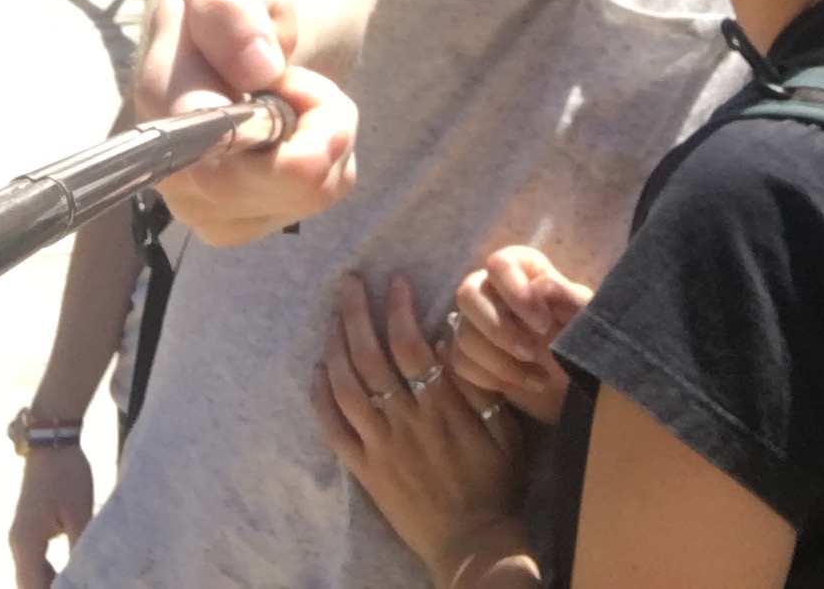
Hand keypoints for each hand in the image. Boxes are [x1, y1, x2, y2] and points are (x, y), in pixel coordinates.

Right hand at [6, 443, 93, 588]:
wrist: (51, 442)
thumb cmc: (67, 475)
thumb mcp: (80, 514)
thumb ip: (80, 549)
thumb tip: (87, 575)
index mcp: (27, 542)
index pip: (31, 587)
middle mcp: (18, 543)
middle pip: (28, 584)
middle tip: (79, 586)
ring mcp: (20, 536)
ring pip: (30, 574)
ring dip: (49, 584)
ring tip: (77, 583)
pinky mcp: (28, 529)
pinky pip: (34, 561)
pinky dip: (48, 573)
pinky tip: (70, 573)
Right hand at [136, 0, 357, 245]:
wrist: (220, 28)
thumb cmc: (220, 3)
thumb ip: (230, 14)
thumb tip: (260, 70)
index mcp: (162, 111)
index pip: (216, 161)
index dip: (273, 134)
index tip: (291, 83)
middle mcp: (177, 175)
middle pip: (285, 185)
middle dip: (320, 120)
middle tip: (299, 75)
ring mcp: (210, 207)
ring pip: (313, 191)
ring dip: (326, 132)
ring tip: (291, 92)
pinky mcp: (246, 220)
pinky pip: (324, 193)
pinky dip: (330, 152)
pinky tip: (294, 124)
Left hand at [312, 274, 527, 573]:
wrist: (473, 543)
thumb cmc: (495, 483)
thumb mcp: (505, 431)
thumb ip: (479, 387)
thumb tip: (452, 340)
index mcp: (442, 407)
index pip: (411, 346)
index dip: (399, 309)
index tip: (396, 280)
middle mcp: (407, 421)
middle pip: (371, 358)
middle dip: (356, 314)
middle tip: (349, 282)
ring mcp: (382, 446)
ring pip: (348, 388)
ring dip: (336, 348)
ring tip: (331, 317)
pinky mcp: (365, 471)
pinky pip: (334, 431)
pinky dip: (322, 399)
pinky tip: (318, 373)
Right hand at [451, 247, 590, 424]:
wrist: (577, 377)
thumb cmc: (582, 336)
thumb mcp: (585, 318)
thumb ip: (568, 298)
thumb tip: (540, 286)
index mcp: (523, 269)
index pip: (498, 264)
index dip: (514, 292)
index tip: (543, 324)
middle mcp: (492, 288)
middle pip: (467, 294)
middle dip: (498, 329)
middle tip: (531, 352)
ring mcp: (476, 322)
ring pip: (463, 335)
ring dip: (500, 362)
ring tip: (538, 378)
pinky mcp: (468, 353)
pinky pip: (461, 363)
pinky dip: (491, 379)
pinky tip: (522, 384)